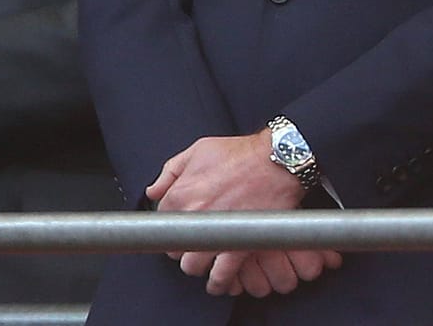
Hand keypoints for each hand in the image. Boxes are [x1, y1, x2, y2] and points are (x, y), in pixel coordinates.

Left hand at [148, 132, 341, 296]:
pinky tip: (217, 281)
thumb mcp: (200, 150)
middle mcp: (194, 215)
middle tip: (196, 239)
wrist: (278, 160)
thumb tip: (154, 190)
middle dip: (184, 245)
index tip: (182, 224)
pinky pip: (221, 275)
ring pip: (192, 265)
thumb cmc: (242, 154)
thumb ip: (171, 170)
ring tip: (206, 259)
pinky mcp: (239, 245)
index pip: (162, 221)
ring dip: (197, 264)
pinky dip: (218, 282)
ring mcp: (216, 233)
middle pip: (175, 247)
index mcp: (181, 193)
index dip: (172, 224)